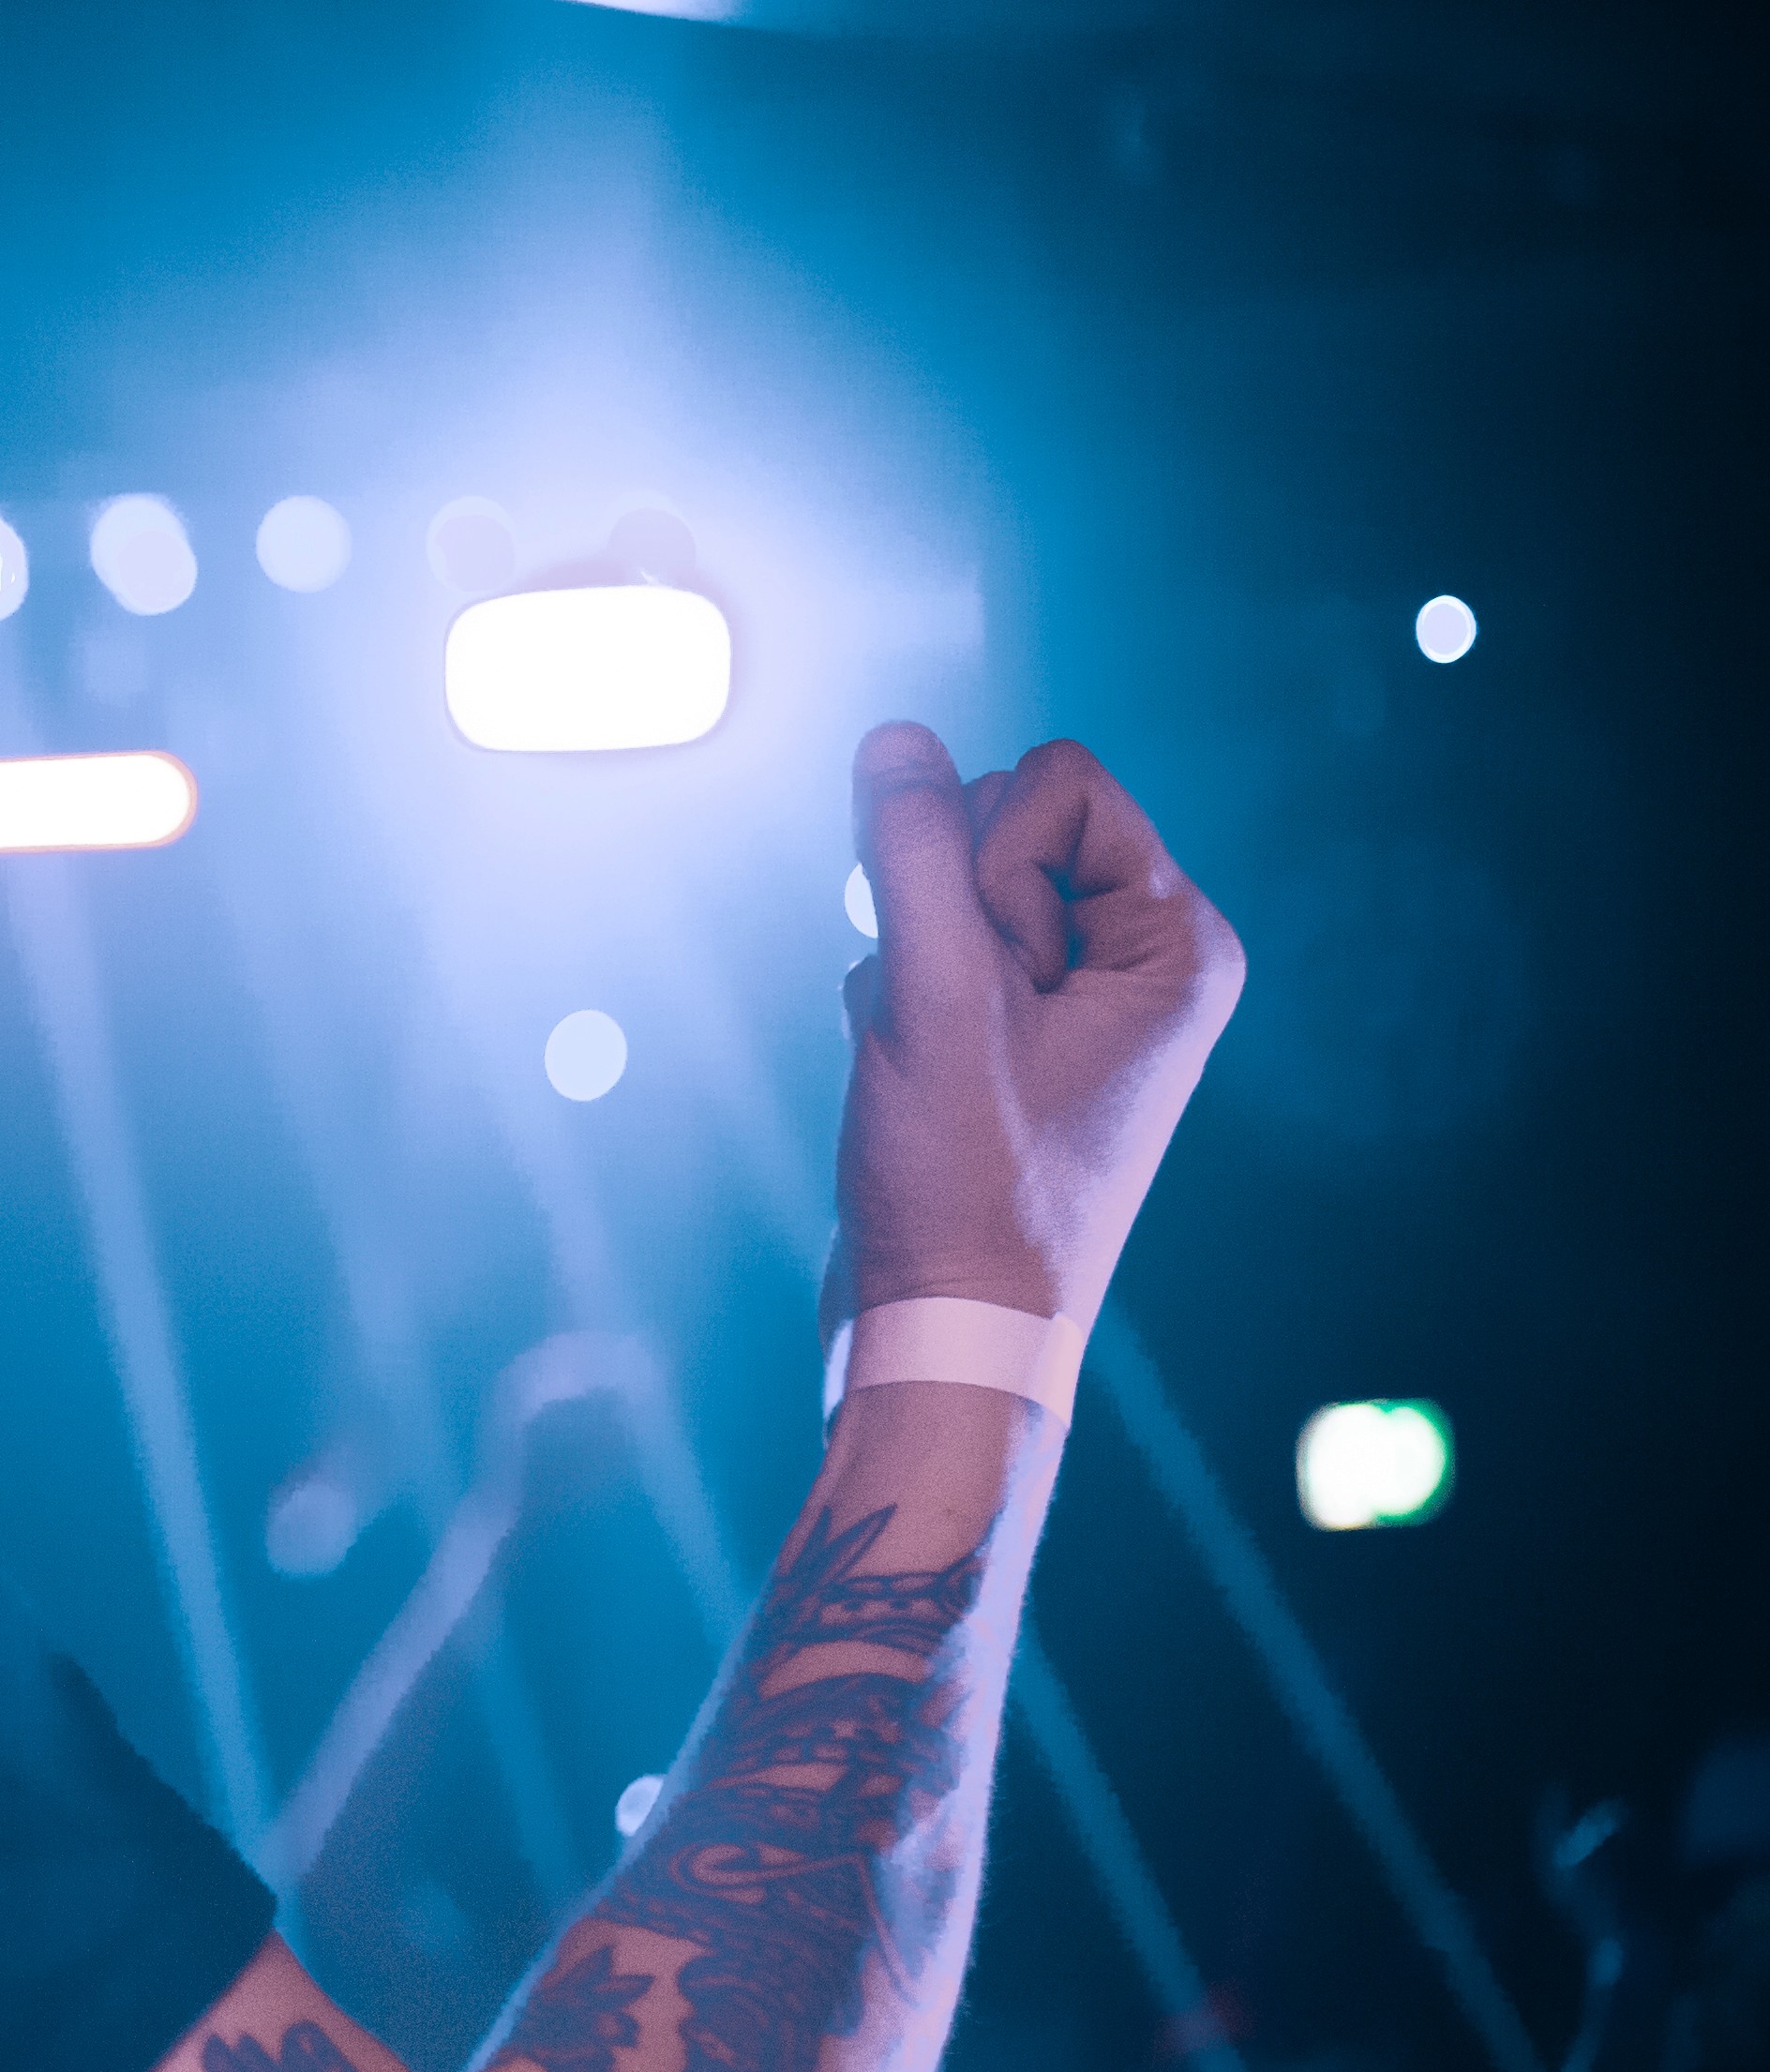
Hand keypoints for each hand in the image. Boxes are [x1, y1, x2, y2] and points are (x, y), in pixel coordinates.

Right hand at [831, 724, 1244, 1333]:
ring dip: (906, 961)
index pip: (1060, 781)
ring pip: (948, 890)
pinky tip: (908, 1082)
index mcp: (1178, 944)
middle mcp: (1143, 965)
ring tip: (929, 1065)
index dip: (991, 854)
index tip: (988, 973)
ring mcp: (1077, 1006)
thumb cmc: (968, 1186)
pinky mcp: (1013, 1043)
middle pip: (1003, 824)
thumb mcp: (935, 1000)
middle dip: (944, 907)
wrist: (946, 1336)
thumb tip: (894, 734)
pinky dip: (894, 1004)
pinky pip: (927, 953)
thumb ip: (916, 850)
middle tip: (956, 1027)